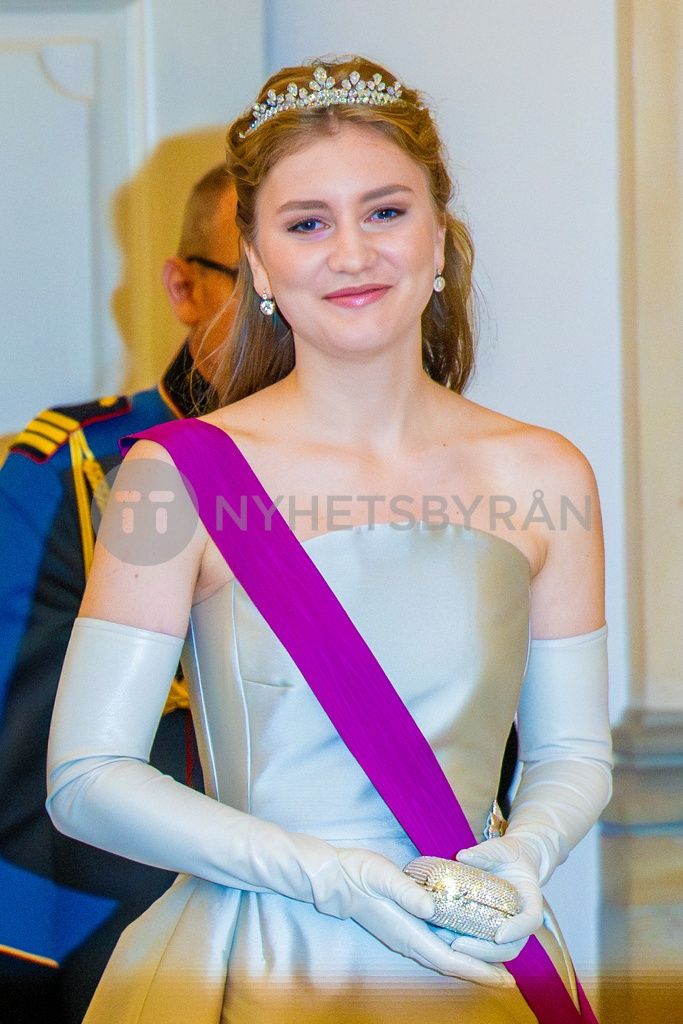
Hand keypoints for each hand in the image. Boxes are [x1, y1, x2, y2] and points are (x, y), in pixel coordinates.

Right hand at [313, 846, 514, 987]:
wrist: (335, 878)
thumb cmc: (359, 875)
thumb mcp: (384, 877)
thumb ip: (407, 893)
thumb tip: (431, 908)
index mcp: (409, 933)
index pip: (450, 959)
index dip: (478, 971)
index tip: (502, 980)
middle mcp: (410, 940)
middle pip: (453, 964)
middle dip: (481, 973)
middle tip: (509, 980)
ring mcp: (407, 935)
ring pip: (446, 955)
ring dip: (471, 962)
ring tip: (495, 966)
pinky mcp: (405, 925)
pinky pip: (437, 942)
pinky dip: (457, 947)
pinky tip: (467, 940)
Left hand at [456, 834, 543, 948]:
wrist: (512, 861)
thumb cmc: (507, 855)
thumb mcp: (499, 850)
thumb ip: (484, 854)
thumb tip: (462, 855)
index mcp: (530, 898)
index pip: (531, 920)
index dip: (517, 930)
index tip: (499, 935)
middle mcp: (521, 919)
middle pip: (512, 947)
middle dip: (486, 951)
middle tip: (458, 944)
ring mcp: (509, 929)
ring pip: (498, 953)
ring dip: (474, 954)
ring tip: (446, 944)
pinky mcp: (493, 931)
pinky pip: (485, 946)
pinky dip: (468, 949)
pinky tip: (445, 940)